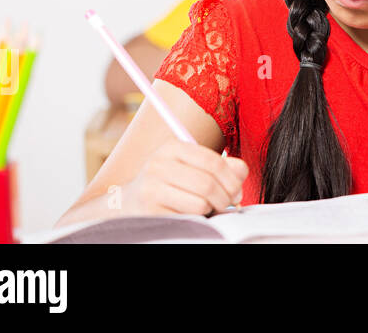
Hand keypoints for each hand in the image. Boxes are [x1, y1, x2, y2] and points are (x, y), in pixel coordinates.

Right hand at [122, 140, 247, 215]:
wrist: (126, 205)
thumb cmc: (168, 185)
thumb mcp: (190, 168)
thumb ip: (220, 167)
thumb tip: (241, 172)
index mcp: (172, 148)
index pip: (213, 162)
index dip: (232, 179)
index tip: (237, 191)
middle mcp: (158, 165)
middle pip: (208, 184)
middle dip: (226, 198)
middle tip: (229, 204)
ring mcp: (151, 188)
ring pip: (199, 203)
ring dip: (211, 210)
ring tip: (207, 208)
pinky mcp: (149, 211)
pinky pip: (187, 218)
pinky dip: (197, 219)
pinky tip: (192, 215)